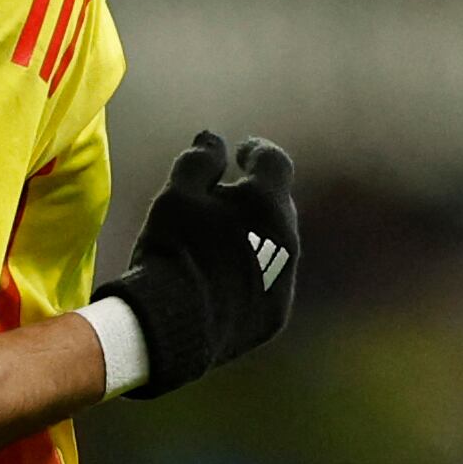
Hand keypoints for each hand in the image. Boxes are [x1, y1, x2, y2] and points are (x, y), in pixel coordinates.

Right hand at [98, 131, 298, 398]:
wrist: (176, 324)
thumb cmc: (175, 249)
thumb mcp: (177, 195)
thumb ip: (199, 161)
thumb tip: (214, 138)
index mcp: (266, 202)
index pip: (274, 162)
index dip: (257, 152)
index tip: (241, 154)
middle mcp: (287, 237)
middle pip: (278, 205)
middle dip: (256, 197)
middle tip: (224, 199)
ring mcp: (285, 279)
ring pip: (277, 245)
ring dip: (256, 237)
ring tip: (220, 242)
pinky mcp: (276, 313)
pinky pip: (270, 282)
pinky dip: (253, 273)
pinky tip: (224, 280)